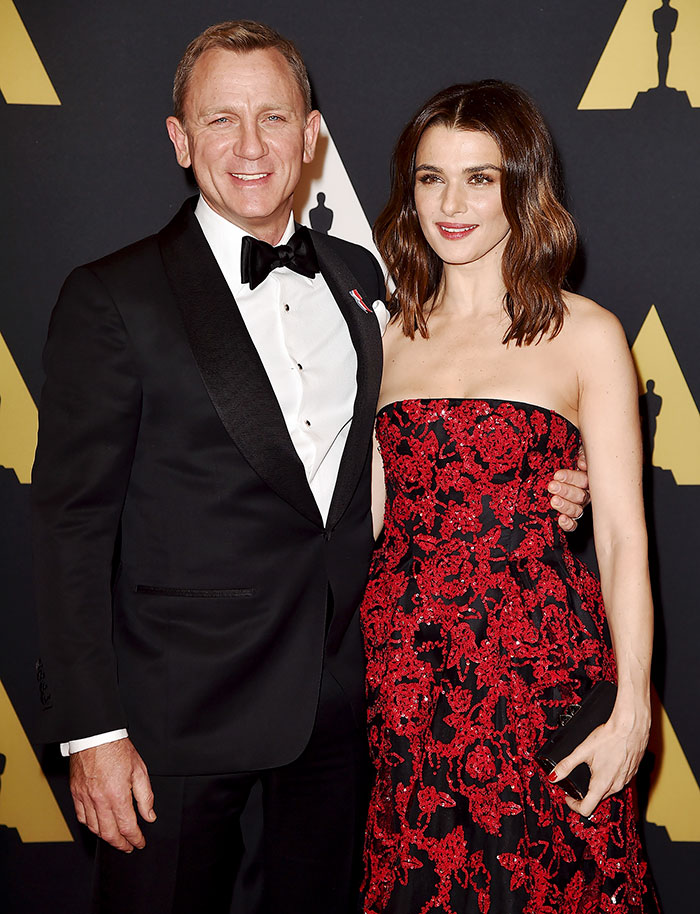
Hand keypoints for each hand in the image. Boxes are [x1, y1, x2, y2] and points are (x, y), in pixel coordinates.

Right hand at [69, 738, 155, 851]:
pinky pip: (81, 816)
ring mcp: (85, 797)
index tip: (140, 842)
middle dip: (120, 844)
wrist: (96, 735)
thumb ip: (145, 796)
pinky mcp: (76, 793)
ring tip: (115, 838)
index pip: (127, 826)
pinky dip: (90, 825)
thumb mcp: (140, 770)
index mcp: (117, 795)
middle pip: (109, 833)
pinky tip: (98, 825)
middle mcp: (99, 800)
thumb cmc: (118, 749)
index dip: (135, 838)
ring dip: (105, 837)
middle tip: (128, 846)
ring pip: (94, 828)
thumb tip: (149, 816)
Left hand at [548, 448, 588, 530]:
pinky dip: (568, 524)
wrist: (579, 463)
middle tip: (552, 487)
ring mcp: (581, 505)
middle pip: (580, 496)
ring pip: (577, 510)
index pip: (584, 480)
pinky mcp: (573, 515)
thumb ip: (585, 455)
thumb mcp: (585, 451)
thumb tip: (582, 464)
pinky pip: (574, 523)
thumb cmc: (582, 456)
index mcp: (592, 478)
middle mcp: (589, 493)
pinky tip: (561, 520)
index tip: (557, 475)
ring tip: (554, 501)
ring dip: (565, 506)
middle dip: (565, 491)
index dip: (571, 478)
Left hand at [548, 703, 649, 817]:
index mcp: (601, 784)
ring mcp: (626, 780)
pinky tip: (605, 763)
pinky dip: (610, 777)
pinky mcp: (632, 773)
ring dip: (597, 785)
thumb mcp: (582, 750)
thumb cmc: (609, 737)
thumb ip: (566, 765)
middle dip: (584, 793)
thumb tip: (554, 776)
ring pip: (608, 790)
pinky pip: (619, 781)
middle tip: (575, 781)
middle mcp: (616, 786)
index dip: (573, 805)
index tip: (568, 797)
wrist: (631, 727)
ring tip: (590, 769)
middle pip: (597, 799)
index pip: (586, 809)